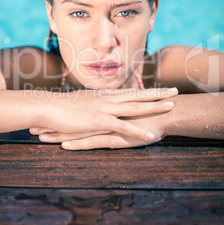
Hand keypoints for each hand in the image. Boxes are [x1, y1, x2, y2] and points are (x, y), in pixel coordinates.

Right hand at [30, 87, 177, 144]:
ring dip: (154, 106)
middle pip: (138, 94)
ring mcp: (105, 108)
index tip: (162, 89)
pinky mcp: (99, 120)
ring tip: (172, 106)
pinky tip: (150, 134)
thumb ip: (95, 103)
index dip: (148, 90)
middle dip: (158, 93)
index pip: (132, 91)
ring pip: (135, 106)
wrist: (48, 107)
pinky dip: (138, 130)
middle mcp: (108, 98)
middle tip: (176, 91)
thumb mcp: (82, 102)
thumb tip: (101, 104)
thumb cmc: (63, 106)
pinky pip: (123, 126)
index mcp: (105, 95)